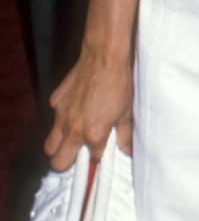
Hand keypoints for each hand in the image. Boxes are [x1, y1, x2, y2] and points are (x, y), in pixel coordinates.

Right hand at [44, 49, 133, 171]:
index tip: (100, 151)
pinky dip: (61, 120)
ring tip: (71, 139)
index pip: (91, 159)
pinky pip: (53, 119)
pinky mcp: (55, 101)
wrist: (104, 57)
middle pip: (58, 163)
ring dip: (58, 147)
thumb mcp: (127, 112)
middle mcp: (74, 129)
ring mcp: (61, 115)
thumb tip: (127, 151)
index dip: (97, 157)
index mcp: (94, 134)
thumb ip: (125, 136)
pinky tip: (74, 110)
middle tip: (77, 155)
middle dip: (67, 163)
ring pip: (50, 145)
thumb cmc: (119, 83)